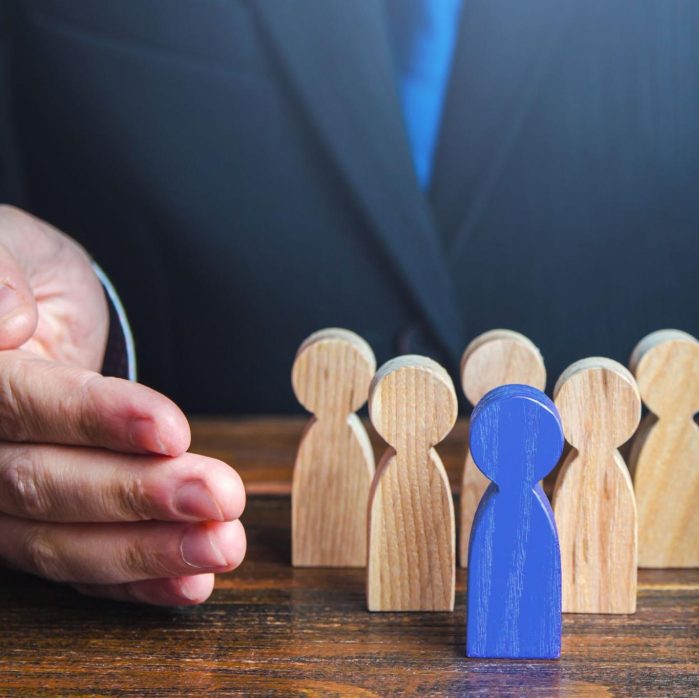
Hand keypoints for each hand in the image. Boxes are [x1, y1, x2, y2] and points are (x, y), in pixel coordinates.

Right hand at [0, 205, 245, 604]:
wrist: (21, 313)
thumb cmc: (19, 276)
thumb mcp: (11, 249)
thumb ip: (0, 278)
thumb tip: (8, 322)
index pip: (24, 406)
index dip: (96, 420)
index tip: (171, 428)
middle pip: (43, 485)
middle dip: (137, 496)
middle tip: (221, 496)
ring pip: (59, 541)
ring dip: (147, 551)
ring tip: (223, 545)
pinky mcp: (31, 528)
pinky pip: (76, 567)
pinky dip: (134, 583)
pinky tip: (191, 584)